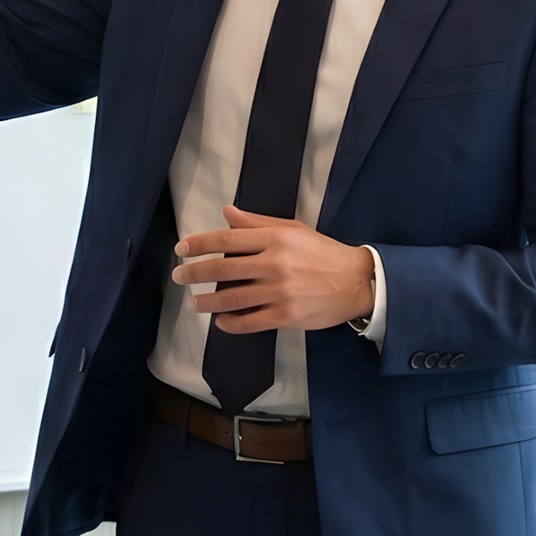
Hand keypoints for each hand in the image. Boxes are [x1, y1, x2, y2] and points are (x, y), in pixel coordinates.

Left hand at [172, 205, 376, 334]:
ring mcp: (280, 291)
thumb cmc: (323, 253)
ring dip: (207, 301)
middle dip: (195, 273)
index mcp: (276, 239)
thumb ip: (257, 223)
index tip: (182, 249)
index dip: (199, 244)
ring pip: (232, 298)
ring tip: (194, 302)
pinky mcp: (286, 315)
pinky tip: (220, 321)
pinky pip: (250, 322)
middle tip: (179, 276)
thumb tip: (228, 212)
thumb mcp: (293, 229)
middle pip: (223, 269)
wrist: (356, 282)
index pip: (227, 240)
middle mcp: (275, 264)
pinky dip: (230, 323)